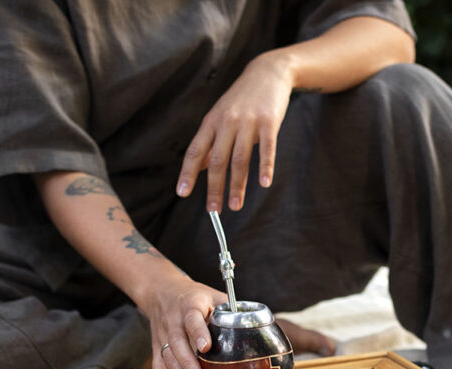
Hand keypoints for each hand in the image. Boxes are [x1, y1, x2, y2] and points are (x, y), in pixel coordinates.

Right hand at [142, 274, 228, 368]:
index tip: (206, 348)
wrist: (162, 290)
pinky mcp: (157, 345)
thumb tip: (258, 327)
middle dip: (188, 365)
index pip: (192, 319)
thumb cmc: (195, 296)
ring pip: (169, 358)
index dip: (198, 333)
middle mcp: (173, 321)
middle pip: (178, 344)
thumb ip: (231, 310)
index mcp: (190, 305)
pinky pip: (157, 365)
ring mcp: (163, 335)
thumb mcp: (213, 295)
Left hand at [176, 52, 294, 211]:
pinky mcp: (269, 122)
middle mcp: (226, 122)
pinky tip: (265, 183)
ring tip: (235, 206)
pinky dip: (265, 167)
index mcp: (211, 122)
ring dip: (237, 186)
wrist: (267, 73)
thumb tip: (200, 167)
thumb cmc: (242, 99)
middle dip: (214, 188)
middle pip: (218, 161)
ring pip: (240, 159)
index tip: (183, 193)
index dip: (188, 173)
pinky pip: (267, 149)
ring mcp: (248, 122)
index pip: (196, 151)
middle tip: (213, 212)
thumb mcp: (221, 116)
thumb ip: (211, 141)